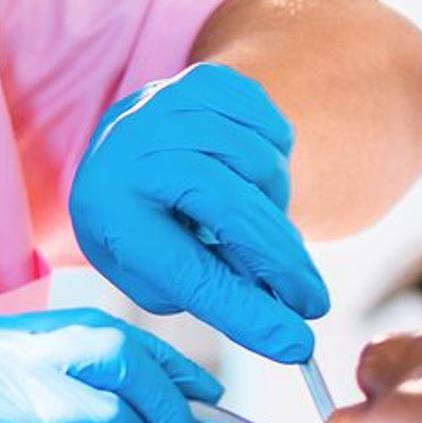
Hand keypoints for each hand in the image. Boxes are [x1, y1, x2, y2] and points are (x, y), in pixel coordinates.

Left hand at [67, 62, 333, 365]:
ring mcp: (168, 104)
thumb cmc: (148, 229)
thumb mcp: (163, 276)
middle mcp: (130, 146)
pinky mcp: (204, 81)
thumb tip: (291, 336)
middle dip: (280, 264)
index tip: (294, 341)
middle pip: (229, 209)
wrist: (132, 152)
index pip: (186, 269)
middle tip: (313, 305)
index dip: (243, 308)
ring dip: (271, 208)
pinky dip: (273, 162)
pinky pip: (273, 130)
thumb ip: (221, 297)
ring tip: (245, 225)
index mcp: (107, 205)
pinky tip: (243, 178)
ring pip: (259, 166)